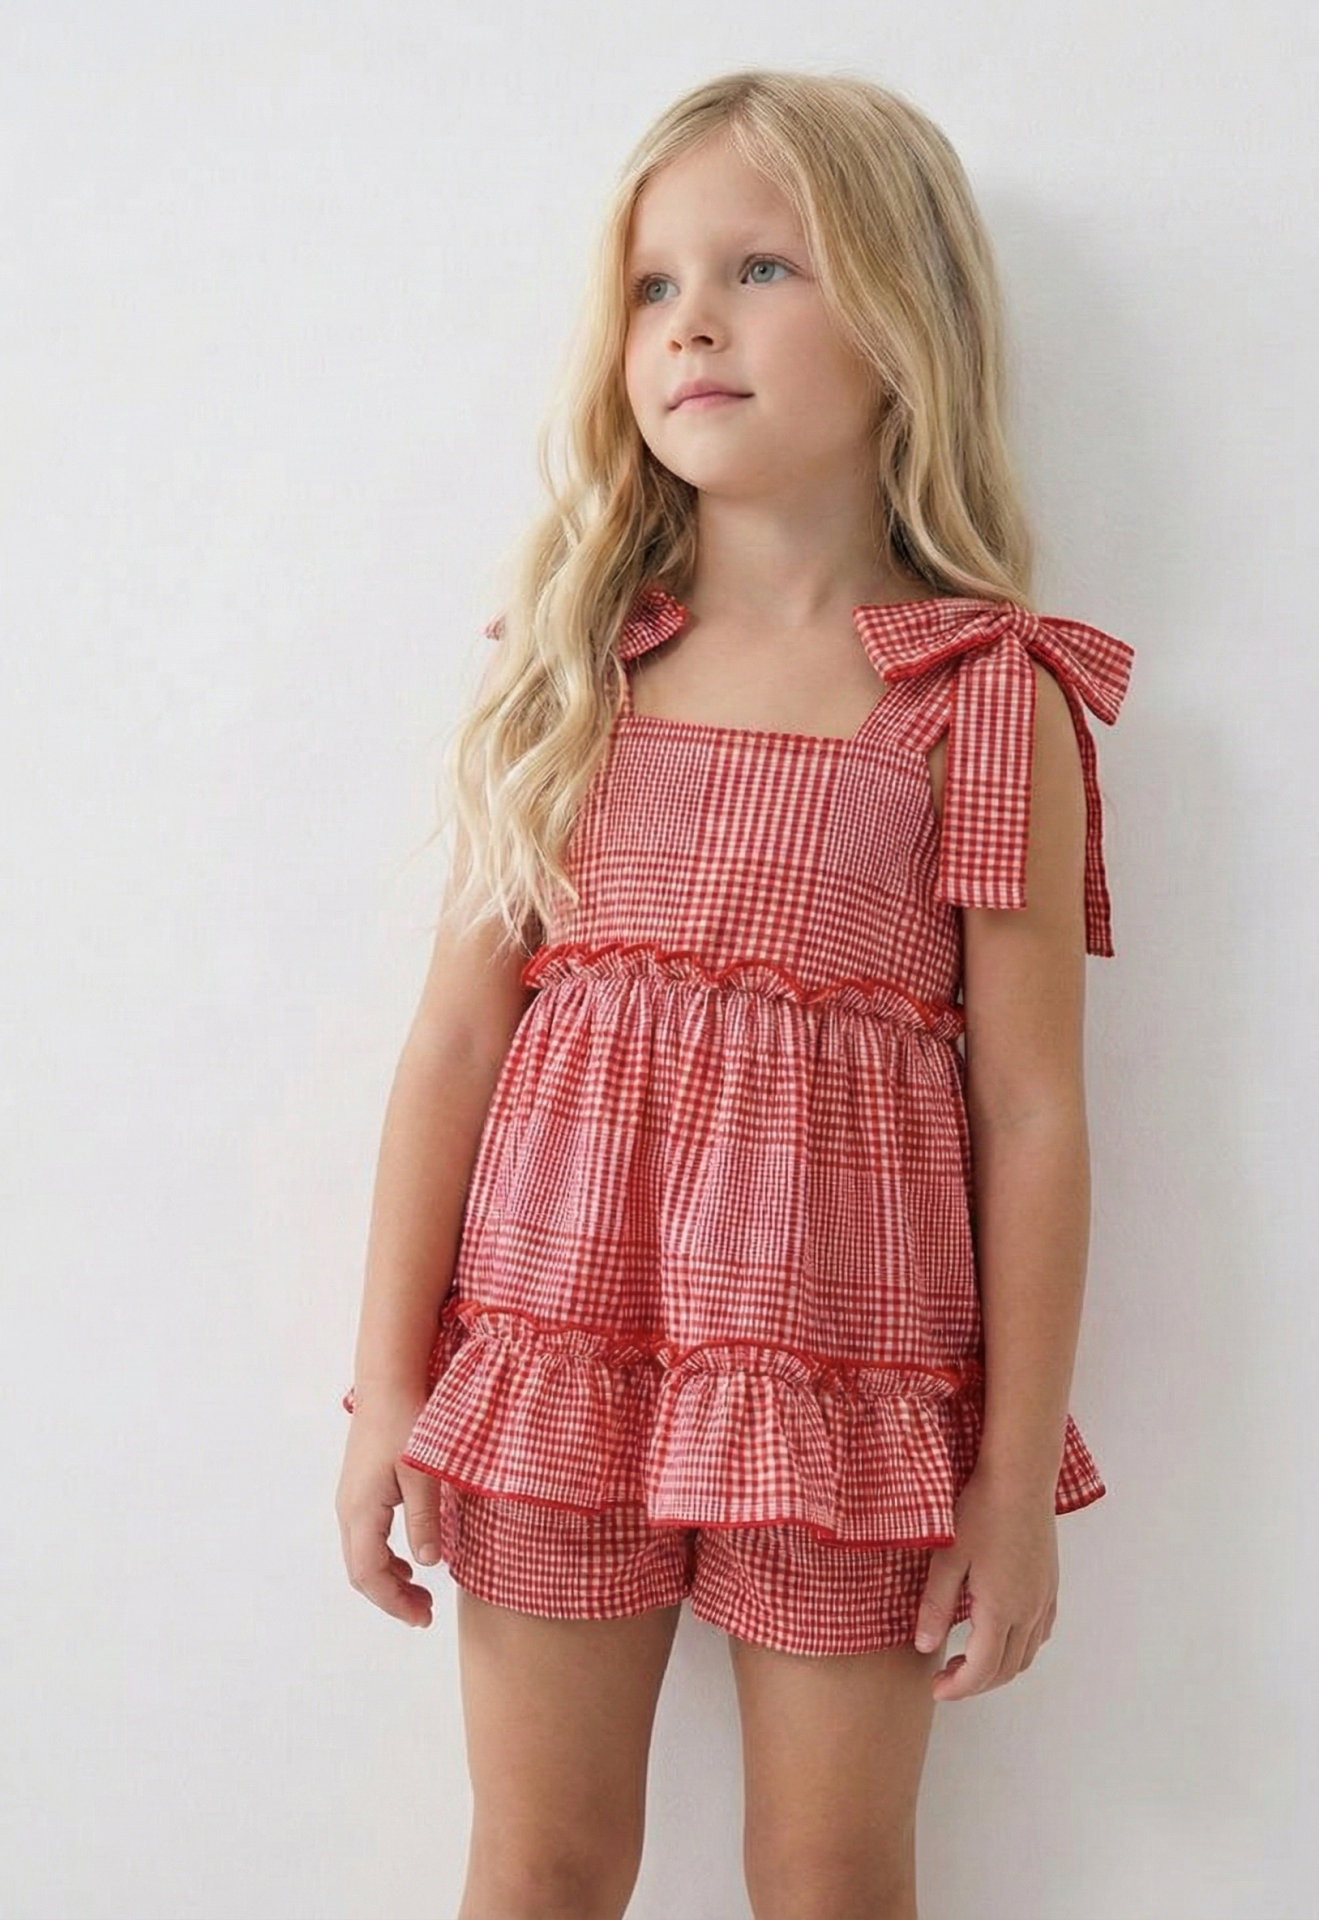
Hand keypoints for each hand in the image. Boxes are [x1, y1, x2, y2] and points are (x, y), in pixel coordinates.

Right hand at [335, 1388, 448, 1627]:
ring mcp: (351, 1498)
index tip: (423, 1618)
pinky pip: (366, 1536)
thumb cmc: (407, 1423)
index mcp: (361, 1511)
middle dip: (391, 1598)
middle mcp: (348, 1509)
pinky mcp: (360, 1488)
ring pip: (361, 1554)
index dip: (394, 1603)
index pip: (369, 1575)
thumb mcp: (423, 1474)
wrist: (388, 1383)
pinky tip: (410, 1559)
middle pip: (361, 1570)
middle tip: (425, 1613)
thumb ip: (425, 1521)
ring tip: (419, 1593)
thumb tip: (428, 1565)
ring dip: (387, 1578)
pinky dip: (385, 1557)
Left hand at [912, 1467, 1058, 1699]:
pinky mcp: (1050, 1585)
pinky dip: (1020, 1647)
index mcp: (1001, 1610)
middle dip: (975, 1683)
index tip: (936, 1689)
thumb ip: (935, 1605)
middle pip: (1007, 1670)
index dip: (958, 1688)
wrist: (1020, 1478)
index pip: (982, 1670)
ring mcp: (1043, 1599)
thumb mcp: (947, 1558)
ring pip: (1027, 1655)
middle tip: (945, 1677)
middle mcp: (1028, 1612)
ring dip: (999, 1668)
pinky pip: (1040, 1632)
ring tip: (967, 1658)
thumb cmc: (980, 1511)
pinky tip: (1000, 1633)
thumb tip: (924, 1646)